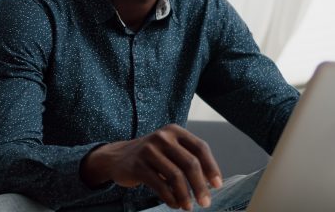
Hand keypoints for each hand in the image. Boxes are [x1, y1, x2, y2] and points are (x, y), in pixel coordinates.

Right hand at [80, 124, 222, 210]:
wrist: (117, 157)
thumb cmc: (151, 156)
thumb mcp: (170, 150)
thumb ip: (188, 159)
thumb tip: (211, 182)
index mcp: (175, 131)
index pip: (200, 148)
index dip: (211, 167)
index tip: (217, 185)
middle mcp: (163, 137)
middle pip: (190, 163)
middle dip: (200, 186)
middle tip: (206, 202)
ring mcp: (149, 150)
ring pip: (175, 176)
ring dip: (185, 195)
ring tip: (189, 207)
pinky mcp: (138, 165)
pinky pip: (159, 185)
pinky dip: (170, 197)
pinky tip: (175, 204)